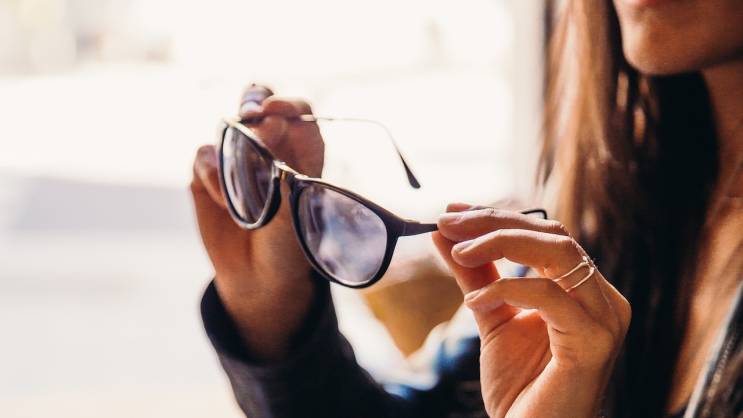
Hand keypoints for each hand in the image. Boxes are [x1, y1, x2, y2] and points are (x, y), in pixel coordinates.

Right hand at [191, 85, 323, 359]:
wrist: (259, 279)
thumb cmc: (290, 246)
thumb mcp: (295, 211)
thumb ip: (282, 171)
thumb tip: (267, 131)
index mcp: (304, 151)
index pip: (298, 111)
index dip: (286, 104)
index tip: (274, 113)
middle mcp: (270, 147)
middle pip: (258, 102)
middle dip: (253, 109)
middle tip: (252, 120)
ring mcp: (236, 157)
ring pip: (226, 131)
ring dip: (232, 159)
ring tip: (244, 201)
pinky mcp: (208, 174)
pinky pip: (203, 157)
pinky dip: (212, 177)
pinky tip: (223, 202)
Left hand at [433, 204, 630, 417]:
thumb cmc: (519, 386)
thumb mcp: (491, 318)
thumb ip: (475, 275)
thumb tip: (443, 234)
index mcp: (583, 291)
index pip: (544, 235)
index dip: (496, 218)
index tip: (452, 212)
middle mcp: (602, 298)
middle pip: (552, 235)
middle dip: (494, 222)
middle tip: (447, 222)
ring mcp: (604, 318)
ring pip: (558, 252)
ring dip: (500, 243)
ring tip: (459, 252)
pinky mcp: (595, 342)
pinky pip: (550, 296)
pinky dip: (508, 288)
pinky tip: (475, 299)